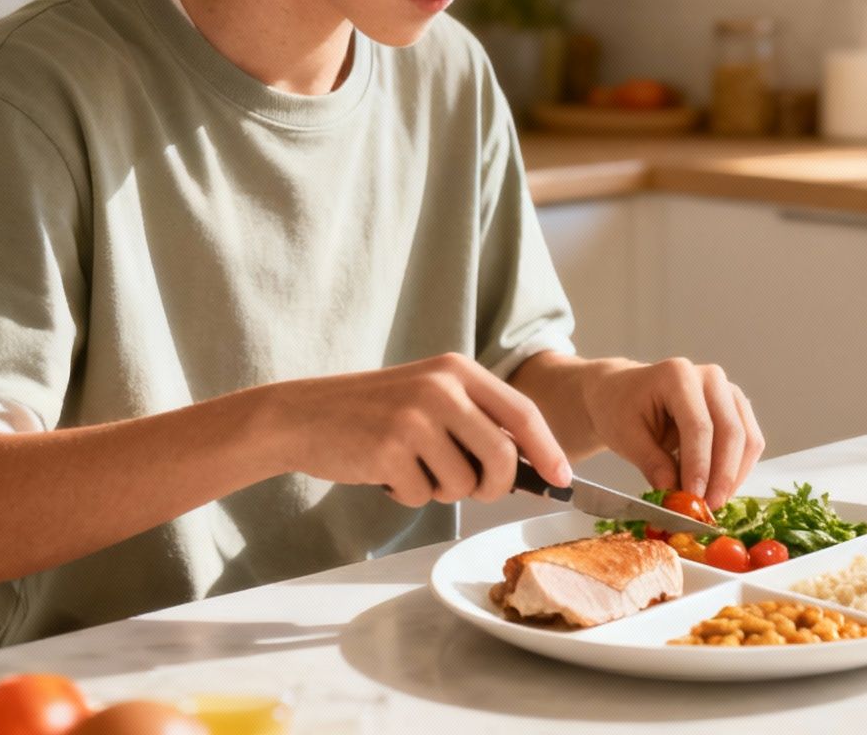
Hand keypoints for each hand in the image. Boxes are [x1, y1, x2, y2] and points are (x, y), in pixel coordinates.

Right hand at [263, 354, 571, 507]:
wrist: (303, 414)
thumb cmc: (372, 413)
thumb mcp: (429, 397)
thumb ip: (475, 419)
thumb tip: (531, 465)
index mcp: (457, 370)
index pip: (522, 412)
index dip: (548, 449)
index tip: (564, 478)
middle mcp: (441, 388)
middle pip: (502, 456)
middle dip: (495, 486)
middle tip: (475, 489)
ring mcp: (414, 418)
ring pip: (463, 484)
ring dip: (442, 490)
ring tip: (411, 466)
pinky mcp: (389, 450)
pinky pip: (423, 495)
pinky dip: (408, 494)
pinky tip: (384, 471)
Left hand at [581, 358, 763, 507]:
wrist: (624, 393)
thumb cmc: (621, 408)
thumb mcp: (625, 436)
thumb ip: (652, 463)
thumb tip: (675, 494)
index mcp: (678, 375)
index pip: (699, 426)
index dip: (700, 466)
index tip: (694, 498)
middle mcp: (710, 377)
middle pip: (731, 432)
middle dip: (722, 476)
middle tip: (708, 508)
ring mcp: (728, 390)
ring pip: (747, 438)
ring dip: (734, 476)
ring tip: (713, 503)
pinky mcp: (736, 408)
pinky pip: (750, 442)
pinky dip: (738, 470)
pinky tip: (719, 488)